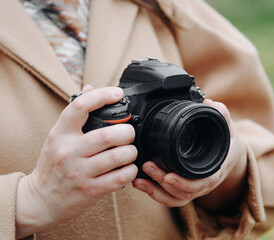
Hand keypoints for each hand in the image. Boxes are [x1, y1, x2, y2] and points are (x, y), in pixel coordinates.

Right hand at [16, 85, 137, 238]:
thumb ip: (75, 114)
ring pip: (118, 156)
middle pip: (108, 135)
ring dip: (131, 152)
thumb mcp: (57, 137)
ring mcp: (79, 172)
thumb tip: (90, 88)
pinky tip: (128, 167)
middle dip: (127, 132)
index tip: (117, 93)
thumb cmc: (53, 165)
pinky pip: (120, 177)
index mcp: (60, 134)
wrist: (40, 200)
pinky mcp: (90, 190)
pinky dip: (131, 170)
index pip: (80, 106)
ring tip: (130, 151)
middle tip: (129, 134)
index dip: (102, 95)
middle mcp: (68, 151)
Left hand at [132, 99, 246, 210]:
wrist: (229, 156)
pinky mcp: (183, 189)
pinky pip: (169, 198)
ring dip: (155, 191)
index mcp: (215, 171)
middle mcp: (204, 184)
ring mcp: (193, 188)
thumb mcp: (228, 128)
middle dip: (162, 182)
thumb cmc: (227, 143)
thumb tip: (211, 103)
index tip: (168, 176)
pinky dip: (154, 193)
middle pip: (183, 192)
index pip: (201, 183)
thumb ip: (222, 115)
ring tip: (139, 179)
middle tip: (148, 167)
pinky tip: (141, 183)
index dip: (184, 182)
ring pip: (174, 198)